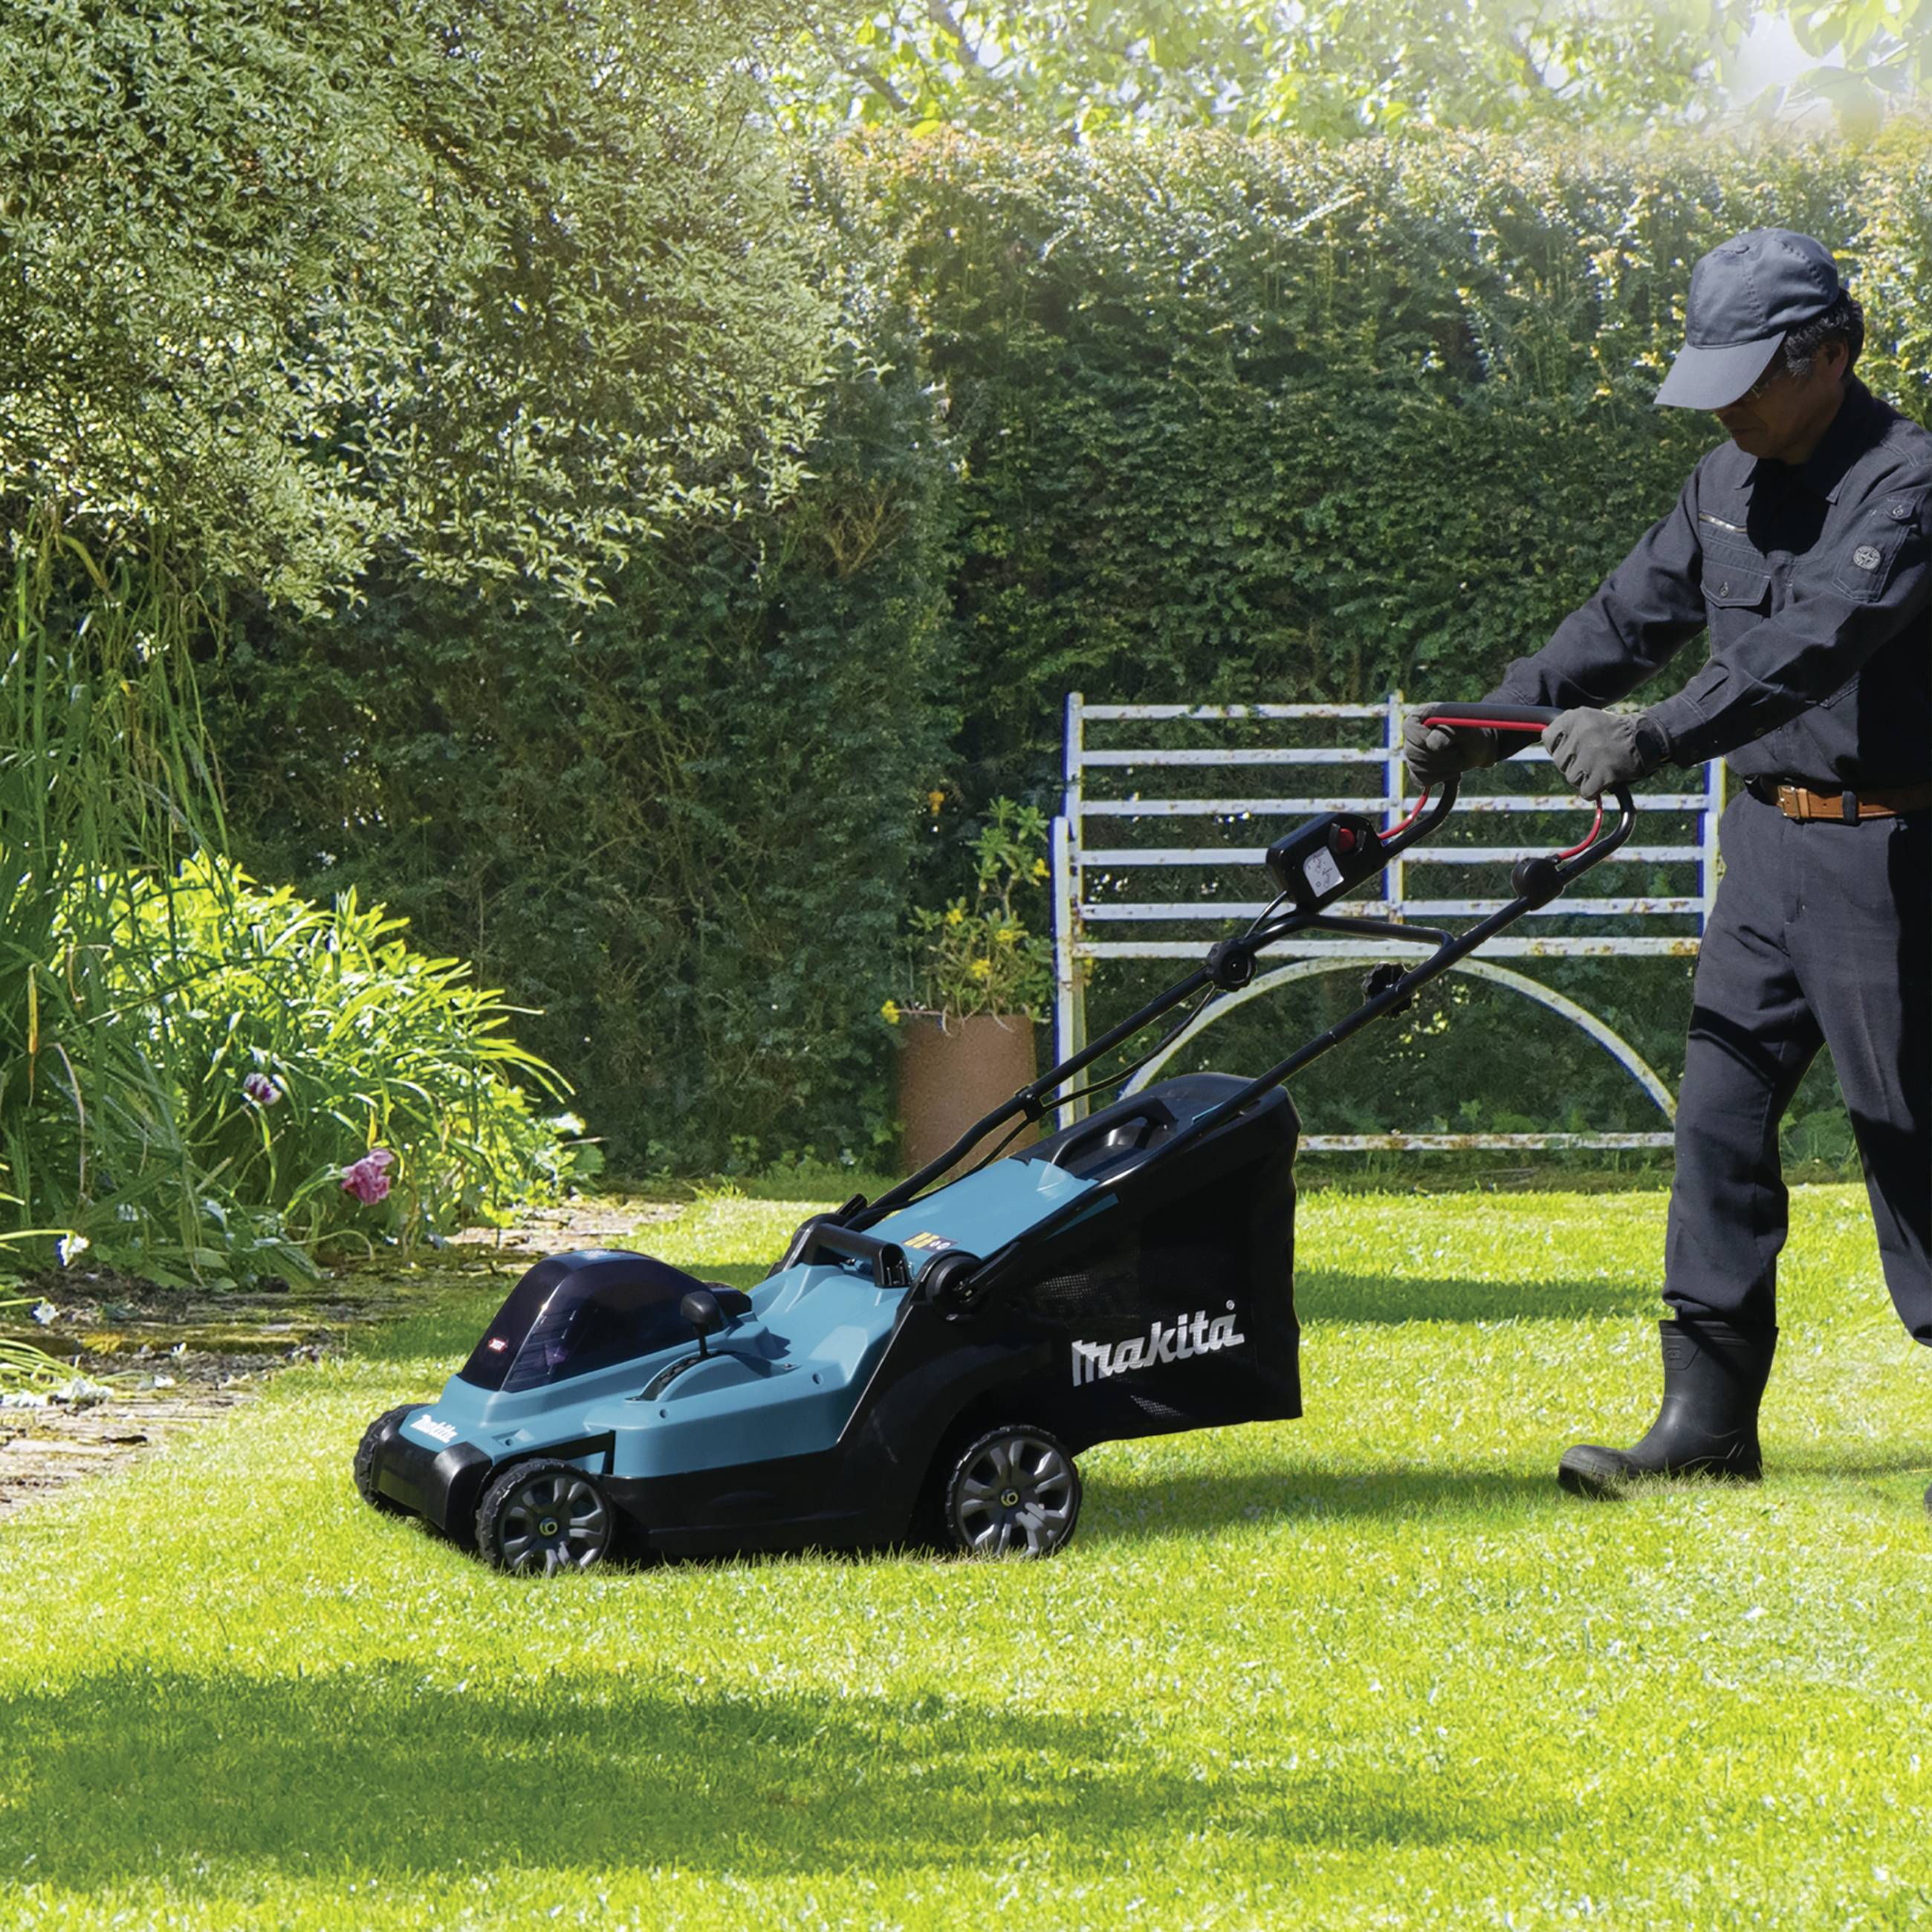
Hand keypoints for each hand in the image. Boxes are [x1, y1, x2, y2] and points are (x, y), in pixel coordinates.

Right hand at [1402, 710, 1500, 786]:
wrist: (1478, 745)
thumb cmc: (1471, 731)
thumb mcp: (1463, 728)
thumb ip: (1448, 733)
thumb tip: (1431, 745)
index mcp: (1420, 716)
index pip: (1409, 728)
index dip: (1423, 738)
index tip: (1443, 742)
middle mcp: (1412, 735)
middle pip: (1412, 752)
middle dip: (1439, 756)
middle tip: (1458, 752)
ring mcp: (1414, 754)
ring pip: (1417, 769)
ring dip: (1443, 768)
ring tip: (1459, 760)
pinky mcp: (1419, 770)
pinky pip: (1420, 780)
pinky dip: (1439, 778)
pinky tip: (1453, 774)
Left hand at [1541, 708, 1667, 799]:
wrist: (1646, 739)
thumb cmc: (1613, 733)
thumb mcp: (1587, 721)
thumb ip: (1565, 730)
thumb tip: (1542, 739)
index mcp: (1574, 717)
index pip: (1548, 738)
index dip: (1559, 747)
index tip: (1573, 748)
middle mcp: (1580, 734)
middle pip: (1559, 762)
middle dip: (1574, 764)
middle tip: (1593, 756)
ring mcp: (1591, 755)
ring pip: (1571, 778)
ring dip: (1585, 777)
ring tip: (1602, 764)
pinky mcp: (1603, 773)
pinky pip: (1585, 792)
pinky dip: (1594, 790)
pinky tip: (1605, 778)